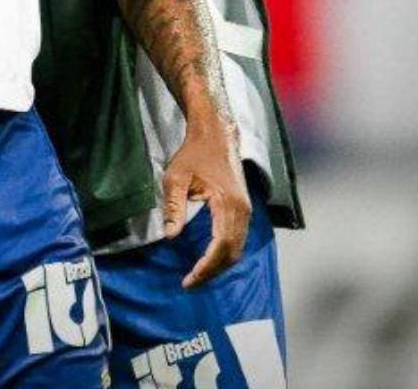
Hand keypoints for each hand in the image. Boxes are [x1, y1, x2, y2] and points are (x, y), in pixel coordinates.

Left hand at [160, 121, 251, 287]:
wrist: (213, 136)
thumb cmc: (191, 155)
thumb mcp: (175, 178)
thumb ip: (174, 207)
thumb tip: (171, 237)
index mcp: (227, 204)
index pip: (221, 246)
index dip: (206, 267)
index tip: (189, 280)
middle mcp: (242, 210)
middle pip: (232, 253)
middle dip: (212, 271)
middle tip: (189, 283)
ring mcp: (246, 210)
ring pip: (238, 249)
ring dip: (219, 265)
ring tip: (197, 275)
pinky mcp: (244, 209)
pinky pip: (238, 240)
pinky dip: (225, 254)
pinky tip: (208, 259)